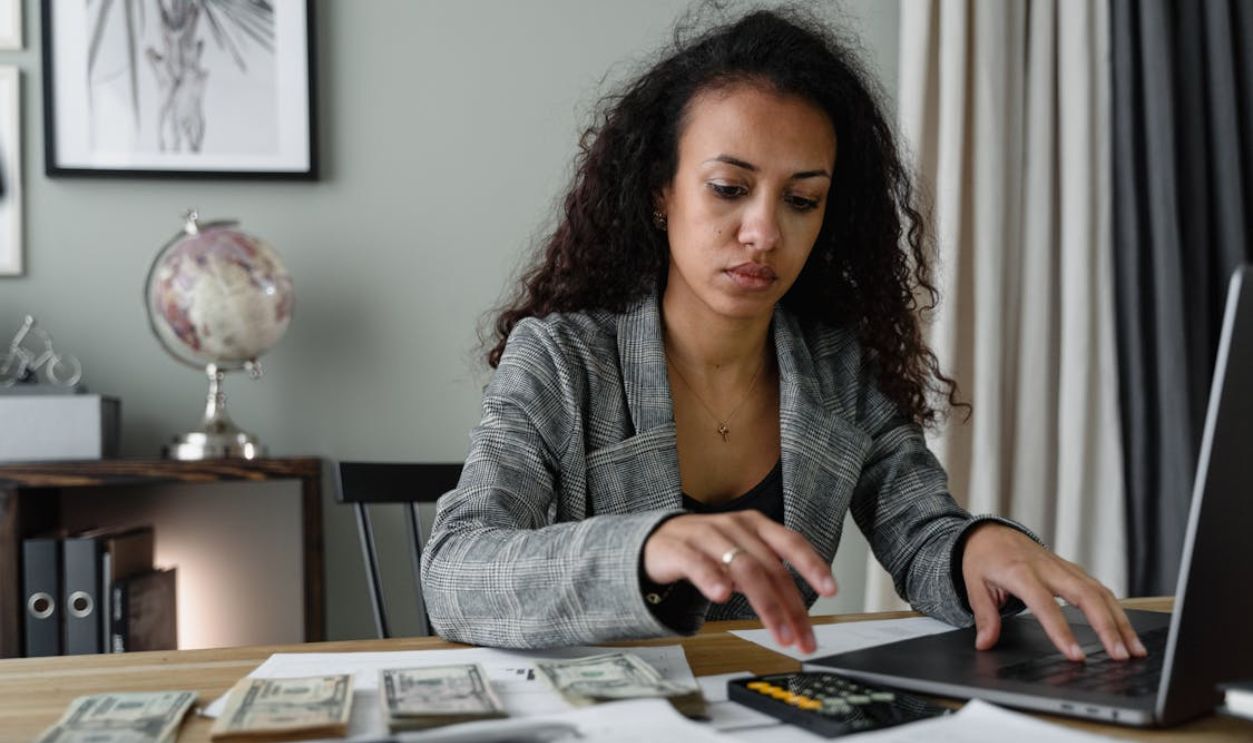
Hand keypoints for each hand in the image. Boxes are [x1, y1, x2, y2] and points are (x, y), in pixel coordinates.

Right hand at [642, 511, 836, 653]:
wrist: (656, 541)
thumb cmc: (705, 550)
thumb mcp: (742, 556)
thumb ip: (768, 576)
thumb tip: (798, 610)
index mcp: (755, 526)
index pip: (791, 543)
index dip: (813, 565)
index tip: (832, 590)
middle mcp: (735, 527)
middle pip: (771, 567)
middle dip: (791, 607)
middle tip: (801, 638)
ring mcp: (707, 535)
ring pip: (743, 568)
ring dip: (765, 604)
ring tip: (777, 631)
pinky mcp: (679, 549)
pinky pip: (698, 564)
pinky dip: (712, 579)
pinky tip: (722, 596)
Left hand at [961, 523, 1146, 661]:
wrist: (990, 533)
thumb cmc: (983, 557)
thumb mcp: (974, 584)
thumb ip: (984, 615)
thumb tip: (985, 644)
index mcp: (1021, 572)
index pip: (1045, 605)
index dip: (1061, 631)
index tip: (1075, 655)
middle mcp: (1048, 569)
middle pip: (1085, 596)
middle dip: (1107, 627)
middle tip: (1120, 655)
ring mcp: (1064, 568)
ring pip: (1099, 592)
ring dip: (1120, 621)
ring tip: (1134, 649)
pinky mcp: (1073, 571)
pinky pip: (1099, 589)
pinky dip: (1116, 610)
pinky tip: (1126, 630)